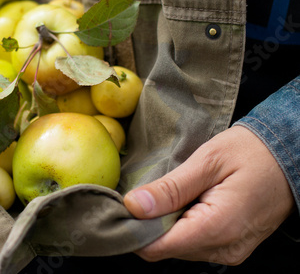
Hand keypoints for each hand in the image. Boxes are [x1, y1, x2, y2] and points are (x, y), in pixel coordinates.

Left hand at [124, 126, 293, 264]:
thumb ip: (170, 188)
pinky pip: (193, 243)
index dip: (133, 229)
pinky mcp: (230, 246)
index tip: (121, 207)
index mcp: (217, 228)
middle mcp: (223, 249)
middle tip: (142, 194)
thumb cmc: (251, 153)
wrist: (288, 157)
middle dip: (147, 224)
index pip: (157, 247)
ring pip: (177, 247)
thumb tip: (134, 206)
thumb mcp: (207, 162)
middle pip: (165, 248)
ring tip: (167, 195)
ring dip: (164, 225)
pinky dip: (180, 226)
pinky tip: (183, 203)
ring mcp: (229, 251)